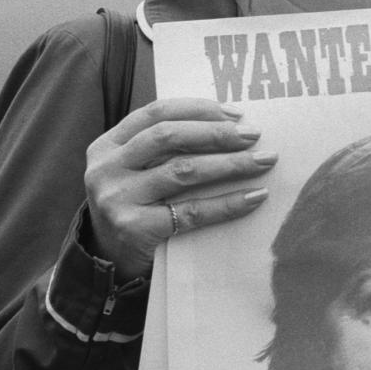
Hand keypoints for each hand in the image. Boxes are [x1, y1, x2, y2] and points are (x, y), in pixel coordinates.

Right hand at [83, 98, 276, 281]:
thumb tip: (230, 125)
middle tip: (254, 134)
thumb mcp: (136, 170)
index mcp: (108, 145)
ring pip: (183, 171)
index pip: (156, 113)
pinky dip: (228, 203)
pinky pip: (192, 211)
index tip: (236, 114)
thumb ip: (164, 148)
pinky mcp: (134, 228)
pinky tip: (254, 197)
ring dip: (230, 163)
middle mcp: (107, 168)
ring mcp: (118, 198)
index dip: (198, 109)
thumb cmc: (135, 206)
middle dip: (217, 133)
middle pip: (169, 137)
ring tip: (263, 161)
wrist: (110, 260)